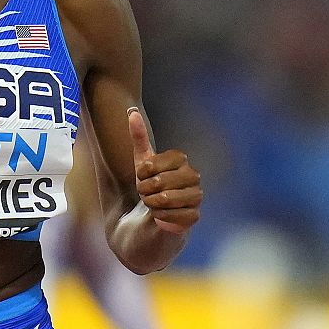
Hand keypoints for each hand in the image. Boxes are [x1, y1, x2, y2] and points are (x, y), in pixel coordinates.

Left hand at [130, 108, 200, 234]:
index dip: (144, 171)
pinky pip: (172, 216)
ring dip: (151, 204)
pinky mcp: (195, 215)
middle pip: (160, 182)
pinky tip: (160, 215)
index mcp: (181, 159)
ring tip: (152, 203)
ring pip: (166, 199)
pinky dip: (160, 217)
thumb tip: (132, 111)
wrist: (156, 213)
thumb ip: (138, 136)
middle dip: (145, 190)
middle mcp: (193, 175)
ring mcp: (196, 196)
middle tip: (145, 193)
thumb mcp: (141, 161)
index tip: (141, 176)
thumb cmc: (149, 185)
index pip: (156, 162)